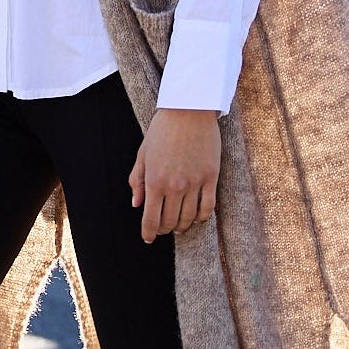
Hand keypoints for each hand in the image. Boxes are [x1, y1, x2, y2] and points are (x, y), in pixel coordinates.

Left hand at [128, 108, 220, 243]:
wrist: (189, 110)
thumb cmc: (162, 130)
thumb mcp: (143, 154)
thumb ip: (137, 180)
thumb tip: (137, 204)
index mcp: (154, 181)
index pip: (151, 219)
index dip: (149, 233)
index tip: (148, 238)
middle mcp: (174, 186)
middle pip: (170, 221)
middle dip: (164, 229)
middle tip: (163, 229)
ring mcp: (195, 183)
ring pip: (189, 217)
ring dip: (183, 226)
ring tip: (179, 225)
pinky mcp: (211, 177)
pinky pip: (208, 207)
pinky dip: (203, 217)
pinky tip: (197, 218)